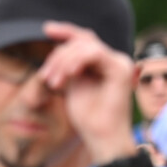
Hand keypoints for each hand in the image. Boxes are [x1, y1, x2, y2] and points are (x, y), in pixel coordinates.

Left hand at [39, 21, 136, 162]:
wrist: (102, 138)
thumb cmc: (88, 117)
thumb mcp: (73, 85)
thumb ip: (69, 67)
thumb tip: (57, 49)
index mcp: (104, 62)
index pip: (84, 39)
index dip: (65, 31)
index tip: (45, 29)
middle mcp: (115, 59)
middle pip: (82, 40)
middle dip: (58, 55)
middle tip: (46, 77)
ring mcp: (120, 63)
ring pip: (85, 46)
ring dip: (63, 62)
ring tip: (54, 83)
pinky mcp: (120, 70)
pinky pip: (94, 54)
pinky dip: (76, 62)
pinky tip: (66, 76)